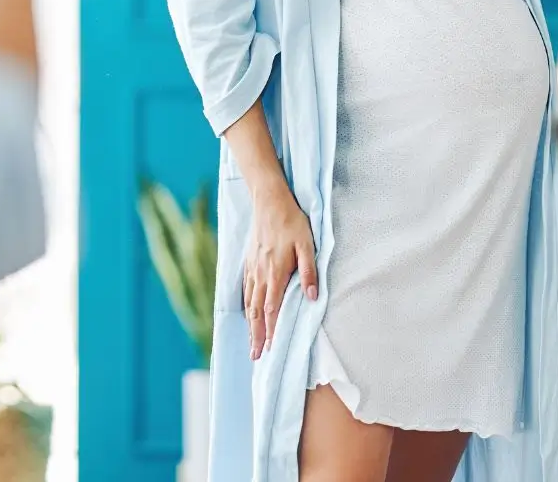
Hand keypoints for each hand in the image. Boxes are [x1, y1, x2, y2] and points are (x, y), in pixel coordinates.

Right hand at [243, 185, 317, 359]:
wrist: (269, 200)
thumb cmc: (292, 221)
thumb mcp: (307, 244)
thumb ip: (309, 271)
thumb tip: (312, 297)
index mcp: (275, 272)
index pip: (272, 309)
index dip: (271, 330)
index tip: (269, 349)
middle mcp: (261, 274)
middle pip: (257, 311)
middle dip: (256, 335)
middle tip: (255, 356)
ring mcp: (252, 268)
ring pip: (250, 302)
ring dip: (250, 324)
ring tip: (250, 342)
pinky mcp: (249, 261)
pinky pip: (245, 289)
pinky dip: (246, 306)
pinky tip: (247, 313)